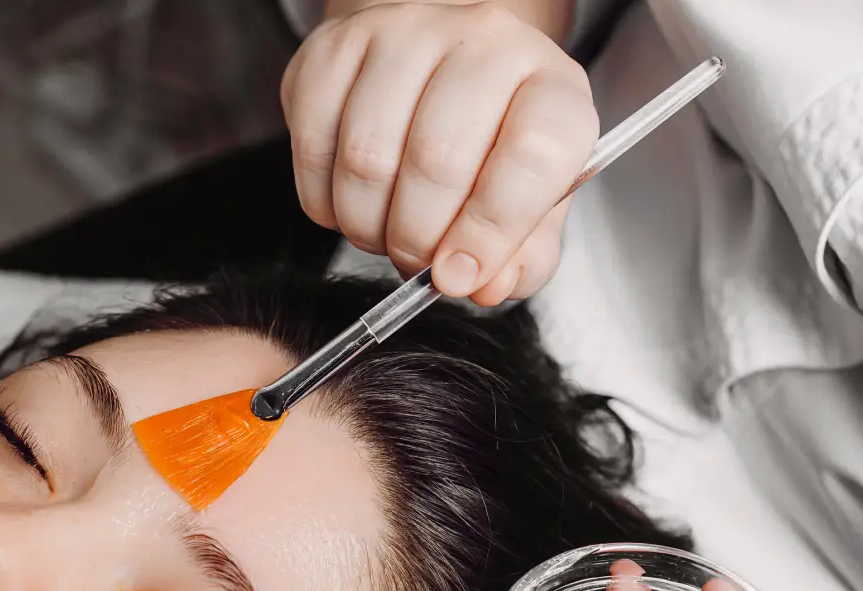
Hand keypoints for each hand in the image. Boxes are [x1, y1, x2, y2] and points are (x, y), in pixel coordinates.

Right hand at [282, 1, 595, 303]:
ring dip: (367, 225)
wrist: (439, 64)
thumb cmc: (490, 140)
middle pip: (438, 160)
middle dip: (418, 239)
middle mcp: (483, 42)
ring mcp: (403, 33)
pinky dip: (325, 201)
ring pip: (366, 158)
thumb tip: (485, 285)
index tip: (462, 276)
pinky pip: (312, 147)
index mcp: (550, 85)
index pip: (533, 154)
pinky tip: (348, 201)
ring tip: (384, 231)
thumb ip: (522, 257)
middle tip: (417, 260)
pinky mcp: (334, 47)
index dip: (493, 229)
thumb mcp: (531, 202)